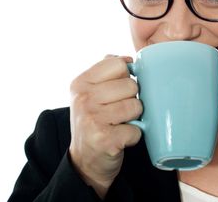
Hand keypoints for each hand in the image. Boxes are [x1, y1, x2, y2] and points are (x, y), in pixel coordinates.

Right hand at [69, 55, 141, 198]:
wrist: (85, 160)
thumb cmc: (95, 120)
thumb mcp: (91, 91)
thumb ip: (106, 70)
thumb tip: (127, 58)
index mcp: (81, 83)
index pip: (119, 64)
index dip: (125, 77)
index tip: (117, 90)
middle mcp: (83, 99)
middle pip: (131, 85)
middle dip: (131, 99)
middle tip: (118, 111)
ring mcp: (92, 119)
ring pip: (136, 106)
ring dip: (134, 117)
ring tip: (120, 123)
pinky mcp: (105, 140)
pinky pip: (137, 129)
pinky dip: (134, 135)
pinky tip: (121, 137)